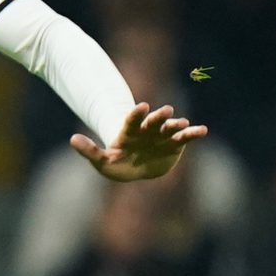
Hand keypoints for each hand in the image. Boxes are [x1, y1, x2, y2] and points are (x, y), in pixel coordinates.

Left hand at [70, 102, 206, 181]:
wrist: (136, 169)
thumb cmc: (117, 164)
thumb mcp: (102, 161)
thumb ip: (89, 150)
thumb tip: (72, 139)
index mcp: (129, 132)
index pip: (132, 120)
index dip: (136, 113)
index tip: (142, 106)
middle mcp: (147, 130)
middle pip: (153, 121)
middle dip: (159, 116)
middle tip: (166, 110)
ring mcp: (162, 136)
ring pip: (170, 127)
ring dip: (176, 124)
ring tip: (183, 122)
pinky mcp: (175, 144)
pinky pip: (185, 138)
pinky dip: (193, 133)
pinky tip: (203, 130)